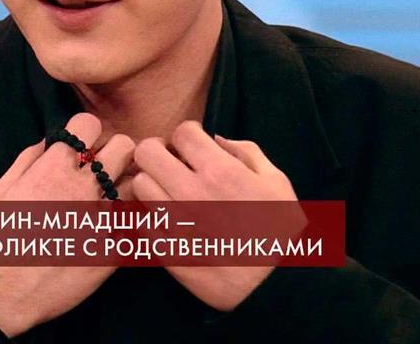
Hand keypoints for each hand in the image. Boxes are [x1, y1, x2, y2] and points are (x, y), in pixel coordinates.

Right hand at [0, 112, 133, 336]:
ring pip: (135, 186)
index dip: (86, 133)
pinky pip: (131, 229)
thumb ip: (28, 160)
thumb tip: (49, 142)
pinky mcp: (113, 251)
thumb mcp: (1, 191)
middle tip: (104, 170)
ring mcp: (102, 220)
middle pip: (124, 147)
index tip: (82, 147)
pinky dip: (122, 229)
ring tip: (106, 204)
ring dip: (123, 190)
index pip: (90, 124)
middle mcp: (83, 189)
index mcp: (54, 170)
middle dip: (115, 153)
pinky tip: (105, 237)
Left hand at [131, 120, 299, 311]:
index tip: (193, 147)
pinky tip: (167, 220)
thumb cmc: (280, 232)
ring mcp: (175, 223)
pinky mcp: (166, 252)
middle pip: (147, 152)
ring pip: (139, 185)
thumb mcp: (277, 182)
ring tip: (168, 192)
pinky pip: (140, 222)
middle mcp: (192, 192)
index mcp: (221, 171)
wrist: (274, 287)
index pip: (182, 132)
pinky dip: (150, 217)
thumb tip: (216, 139)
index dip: (187, 135)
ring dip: (152, 183)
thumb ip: (247, 152)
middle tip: (171, 163)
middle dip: (158, 151)